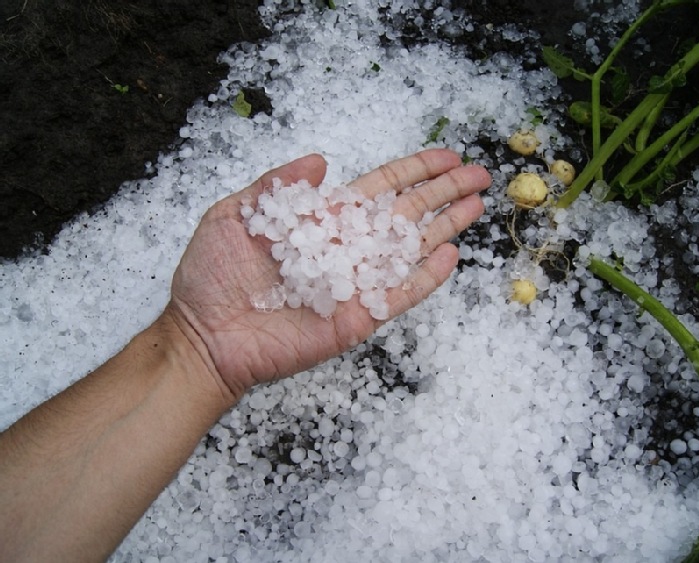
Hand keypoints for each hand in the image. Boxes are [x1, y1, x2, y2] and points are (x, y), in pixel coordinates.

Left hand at [165, 149, 490, 399]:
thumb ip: (277, 185)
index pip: (380, 189)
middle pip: (406, 214)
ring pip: (410, 250)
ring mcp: (355, 284)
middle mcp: (346, 248)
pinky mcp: (357, 317)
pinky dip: (426, 278)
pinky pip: (399, 295)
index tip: (446, 156)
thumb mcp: (234, 215)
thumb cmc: (212, 277)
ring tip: (478, 205)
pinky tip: (451, 255)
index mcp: (322, 220)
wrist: (204, 336)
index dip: (414, 171)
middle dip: (443, 192)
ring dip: (445, 227)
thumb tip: (321, 157)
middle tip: (480, 174)